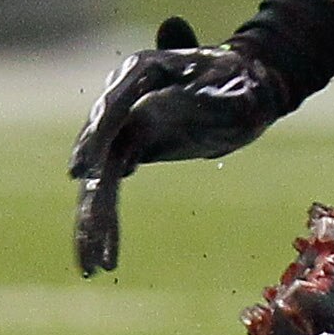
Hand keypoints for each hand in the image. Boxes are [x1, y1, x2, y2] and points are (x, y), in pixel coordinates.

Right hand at [70, 19, 298, 276]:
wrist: (250, 85)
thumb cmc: (243, 78)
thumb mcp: (232, 82)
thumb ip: (199, 92)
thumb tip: (156, 95)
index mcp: (140, 71)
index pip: (113, 107)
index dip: (96, 137)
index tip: (83, 169)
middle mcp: (122, 100)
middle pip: (97, 147)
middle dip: (91, 189)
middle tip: (89, 225)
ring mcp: (122, 128)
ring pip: (99, 178)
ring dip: (94, 222)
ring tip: (93, 263)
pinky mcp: (130, 151)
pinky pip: (110, 189)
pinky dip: (106, 222)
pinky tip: (104, 259)